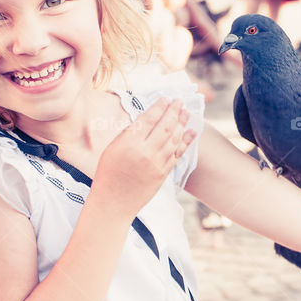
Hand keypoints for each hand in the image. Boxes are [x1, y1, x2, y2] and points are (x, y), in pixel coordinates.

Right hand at [94, 99, 195, 215]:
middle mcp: (145, 152)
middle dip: (174, 111)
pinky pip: (177, 154)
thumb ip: (130, 133)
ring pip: (174, 139)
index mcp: (129, 143)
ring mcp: (157, 164)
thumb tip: (147, 119)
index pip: (148, 119)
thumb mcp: (113, 148)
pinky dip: (186, 141)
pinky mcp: (163, 173)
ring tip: (186, 112)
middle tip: (179, 101)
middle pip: (165, 126)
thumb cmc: (109, 173)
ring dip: (182, 123)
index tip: (166, 98)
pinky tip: (191, 132)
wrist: (114, 202)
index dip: (159, 107)